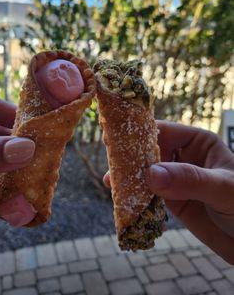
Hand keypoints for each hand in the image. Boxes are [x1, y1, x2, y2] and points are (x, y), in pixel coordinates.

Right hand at [103, 121, 233, 263]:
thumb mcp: (223, 188)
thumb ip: (190, 179)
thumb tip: (151, 174)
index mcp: (198, 142)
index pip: (164, 131)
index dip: (140, 133)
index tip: (117, 138)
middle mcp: (184, 157)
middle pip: (150, 152)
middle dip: (130, 156)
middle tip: (109, 160)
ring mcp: (177, 180)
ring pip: (147, 174)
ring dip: (129, 177)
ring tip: (110, 182)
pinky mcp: (172, 201)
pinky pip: (149, 196)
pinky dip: (136, 197)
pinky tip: (123, 200)